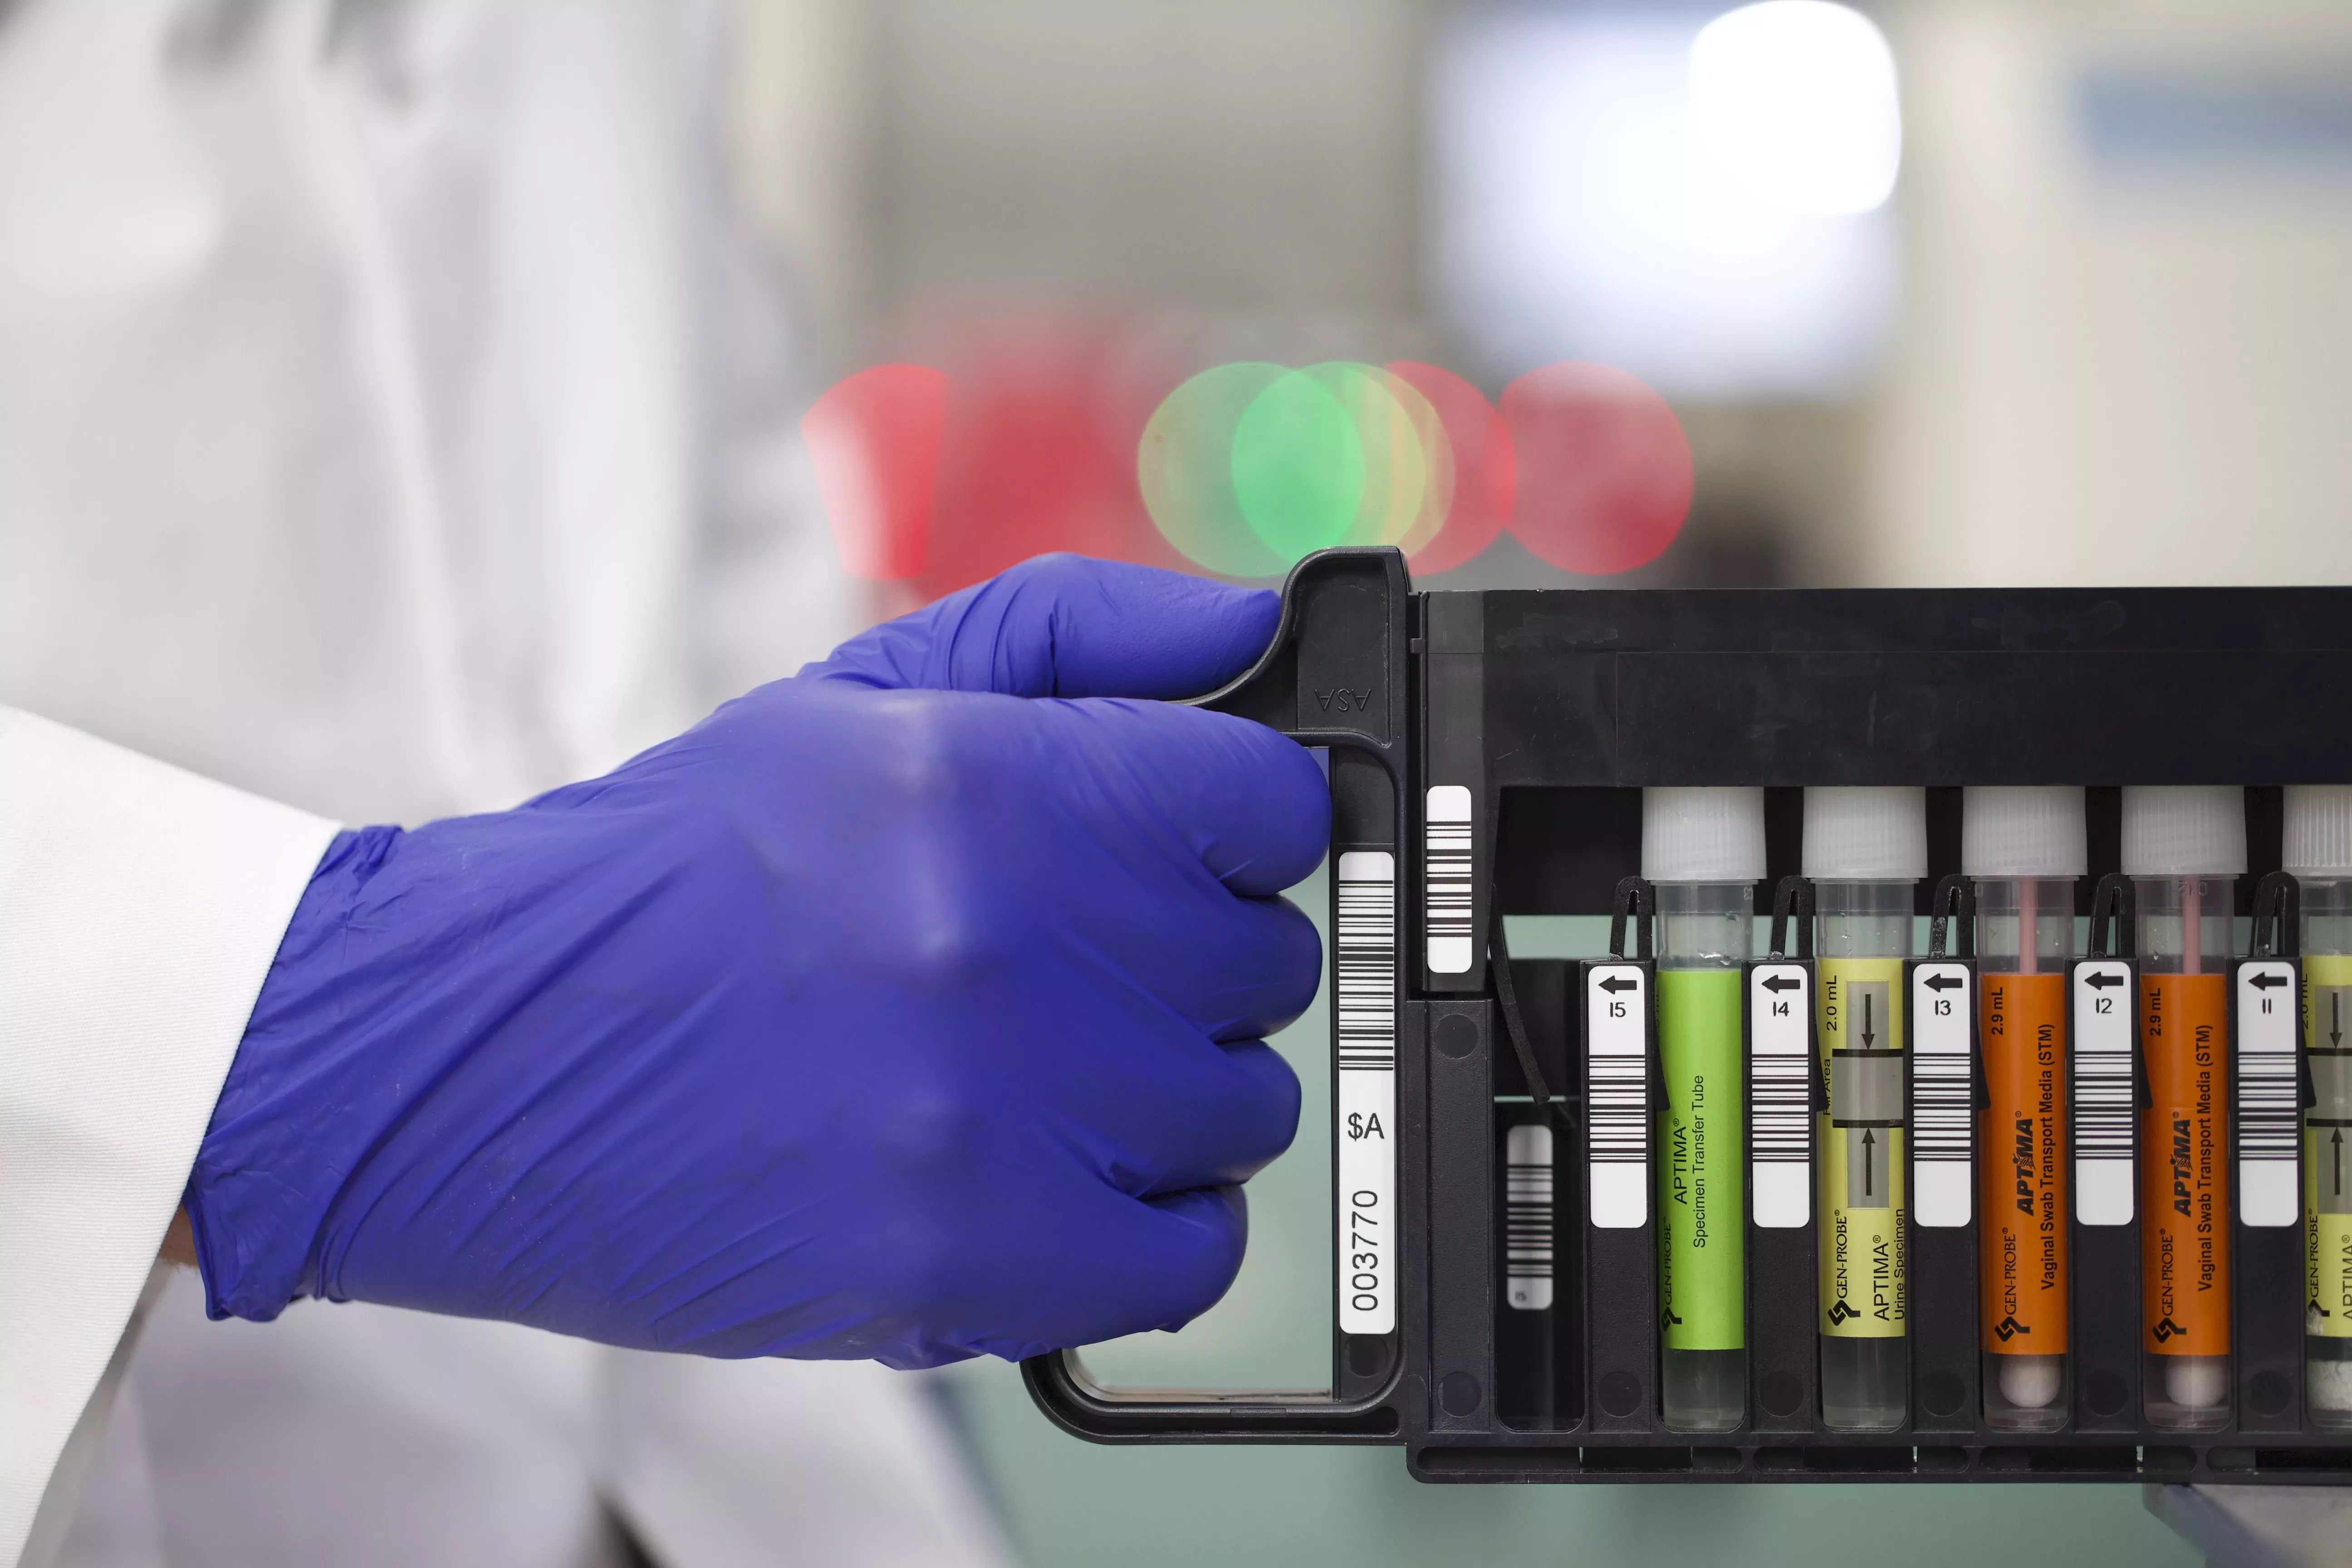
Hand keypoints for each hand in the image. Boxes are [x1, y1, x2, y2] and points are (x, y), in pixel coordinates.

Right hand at [184, 556, 1326, 1366]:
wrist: (484, 1052)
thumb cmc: (676, 872)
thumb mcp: (860, 699)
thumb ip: (1076, 631)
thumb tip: (1249, 617)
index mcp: (992, 781)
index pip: (1267, 801)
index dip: (1232, 827)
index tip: (1179, 854)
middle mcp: (1008, 940)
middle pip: (1260, 963)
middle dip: (1188, 963)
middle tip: (1074, 970)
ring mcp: (994, 1115)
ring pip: (1240, 1107)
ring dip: (1168, 1095)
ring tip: (1043, 1076)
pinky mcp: (967, 1263)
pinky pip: (1191, 1256)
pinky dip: (1150, 1225)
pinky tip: (1058, 1180)